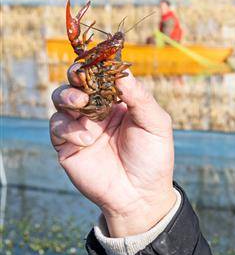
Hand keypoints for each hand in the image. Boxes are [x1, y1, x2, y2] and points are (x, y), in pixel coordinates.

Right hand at [49, 67, 176, 236]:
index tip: (97, 58)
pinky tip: (87, 139)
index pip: (103, 76)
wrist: (139, 195)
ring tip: (81, 103)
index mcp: (119, 101)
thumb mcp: (156, 125)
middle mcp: (97, 110)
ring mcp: (80, 125)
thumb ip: (140, 98)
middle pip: (77, 82)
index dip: (99, 65)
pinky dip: (69, 128)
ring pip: (61, 98)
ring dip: (68, 96)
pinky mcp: (67, 144)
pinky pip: (58, 126)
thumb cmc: (152, 158)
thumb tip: (123, 74)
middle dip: (77, 75)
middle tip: (81, 76)